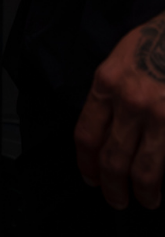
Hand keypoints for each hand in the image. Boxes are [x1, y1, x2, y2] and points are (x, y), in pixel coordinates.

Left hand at [75, 12, 164, 209]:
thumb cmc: (153, 42)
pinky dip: (164, 180)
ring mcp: (158, 114)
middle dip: (111, 187)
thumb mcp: (119, 60)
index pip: (86, 135)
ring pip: (143, 170)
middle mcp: (129, 100)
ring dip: (141, 193)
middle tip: (115, 199)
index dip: (85, 163)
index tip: (89, 177)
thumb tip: (103, 129)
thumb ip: (109, 93)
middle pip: (111, 159)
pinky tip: (164, 186)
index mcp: (107, 82)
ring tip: (145, 200)